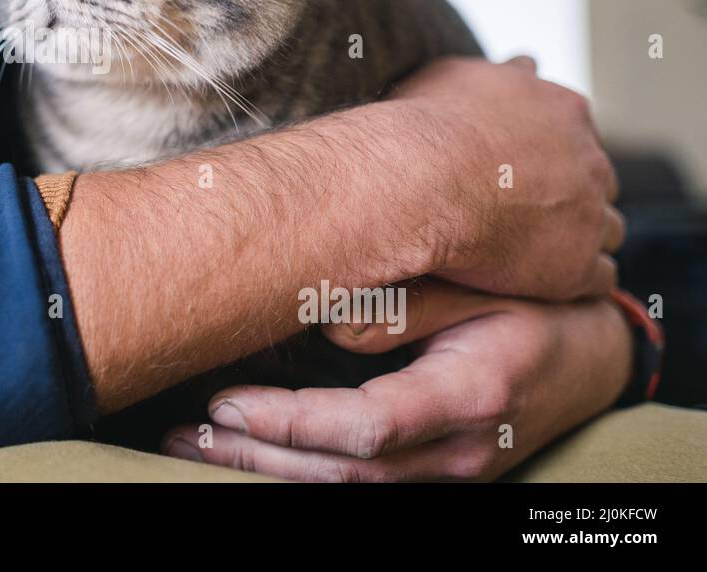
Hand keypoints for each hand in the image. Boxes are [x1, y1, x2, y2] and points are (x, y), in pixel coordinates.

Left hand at [161, 281, 634, 479]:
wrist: (592, 356)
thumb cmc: (534, 308)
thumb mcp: (483, 288)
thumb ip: (409, 305)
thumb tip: (327, 326)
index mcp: (469, 396)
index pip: (365, 428)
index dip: (290, 423)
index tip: (225, 403)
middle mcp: (456, 451)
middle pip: (342, 473)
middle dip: (257, 456)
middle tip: (184, 434)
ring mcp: (446, 471)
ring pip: (344, 486)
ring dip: (265, 469)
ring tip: (193, 446)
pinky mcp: (433, 473)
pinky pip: (356, 480)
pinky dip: (297, 470)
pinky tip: (246, 451)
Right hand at [393, 56, 622, 300]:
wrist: (416, 181)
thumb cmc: (425, 126)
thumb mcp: (458, 75)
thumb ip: (501, 72)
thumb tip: (523, 62)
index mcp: (563, 110)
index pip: (578, 135)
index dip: (551, 156)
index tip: (522, 171)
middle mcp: (587, 158)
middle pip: (598, 180)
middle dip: (572, 195)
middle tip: (527, 210)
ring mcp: (588, 214)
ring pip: (606, 229)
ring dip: (580, 238)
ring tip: (538, 251)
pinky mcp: (578, 266)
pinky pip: (599, 277)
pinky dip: (576, 280)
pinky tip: (545, 281)